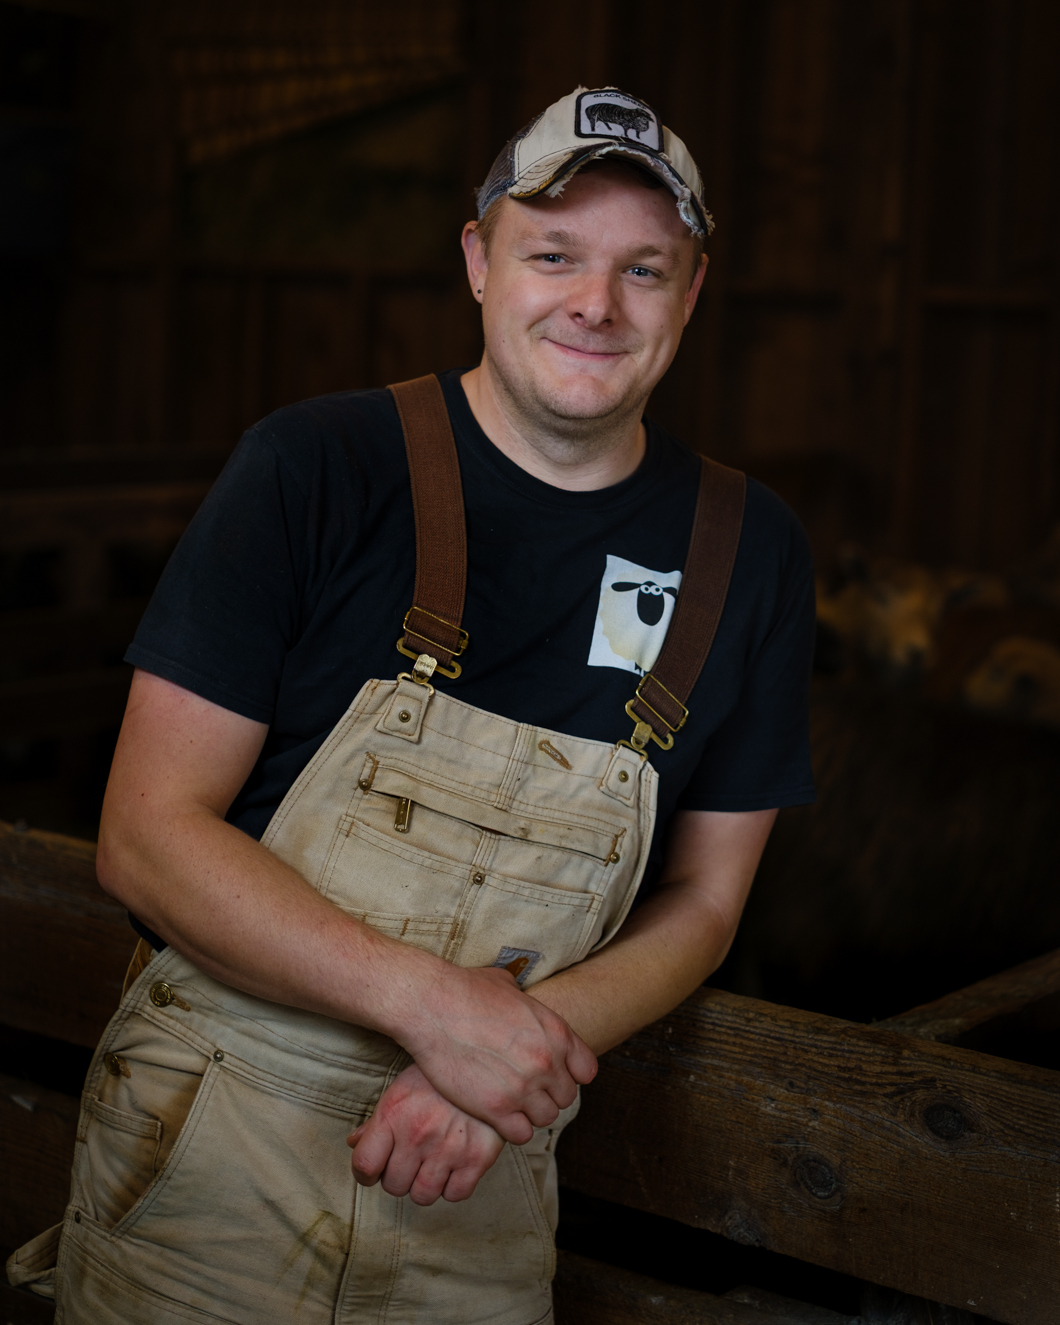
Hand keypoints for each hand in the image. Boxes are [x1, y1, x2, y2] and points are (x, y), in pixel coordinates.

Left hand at [348, 1064, 504, 1204]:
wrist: (486, 1064)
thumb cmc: (437, 1078)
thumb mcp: (401, 1090)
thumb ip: (377, 1121)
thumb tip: (354, 1143)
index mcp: (394, 1115)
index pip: (365, 1166)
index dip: (366, 1174)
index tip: (374, 1171)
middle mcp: (418, 1134)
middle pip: (394, 1186)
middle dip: (400, 1177)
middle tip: (411, 1160)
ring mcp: (448, 1148)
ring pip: (423, 1196)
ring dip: (425, 1185)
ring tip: (433, 1163)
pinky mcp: (477, 1158)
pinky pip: (455, 1195)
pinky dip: (454, 1186)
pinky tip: (455, 1165)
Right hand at [396, 965, 596, 1144]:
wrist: (432, 1006)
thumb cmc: (466, 989)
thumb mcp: (509, 987)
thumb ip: (528, 1006)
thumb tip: (524, 1004)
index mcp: (556, 1032)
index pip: (586, 1069)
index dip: (569, 1073)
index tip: (552, 1073)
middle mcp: (546, 1062)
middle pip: (566, 1097)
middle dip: (548, 1094)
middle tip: (525, 1088)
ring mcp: (522, 1088)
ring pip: (545, 1118)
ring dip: (530, 1112)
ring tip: (510, 1101)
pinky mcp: (496, 1108)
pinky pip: (521, 1134)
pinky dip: (511, 1128)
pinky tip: (497, 1113)